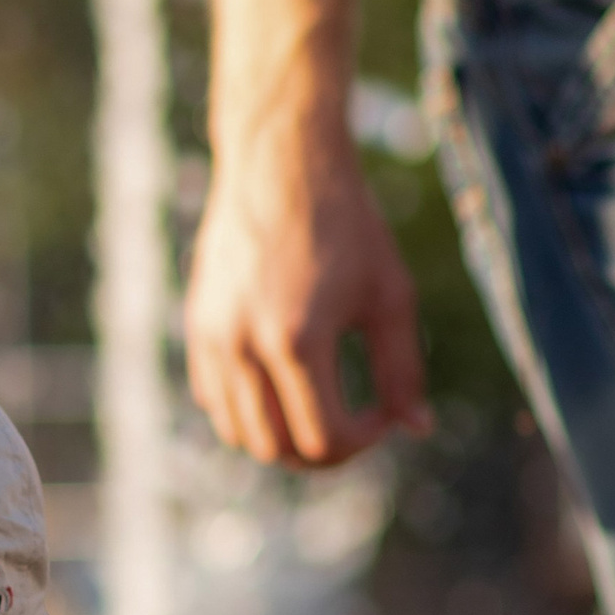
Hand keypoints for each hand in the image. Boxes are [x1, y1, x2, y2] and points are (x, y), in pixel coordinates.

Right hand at [185, 105, 429, 467]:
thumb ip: (403, 368)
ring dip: (284, 438)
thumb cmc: (347, 224)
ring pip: (241, 435)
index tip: (384, 413)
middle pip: (279, 449)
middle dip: (323, 452)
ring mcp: (212, 340)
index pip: (325, 439)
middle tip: (355, 425)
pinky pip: (216, 401)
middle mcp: (245, 347)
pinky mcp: (197, 329)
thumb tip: (417, 430)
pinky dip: (250, 411)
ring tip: (320, 410)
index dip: (364, 440)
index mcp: (297, 340)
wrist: (281, 162)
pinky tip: (284, 384)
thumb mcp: (390, 295)